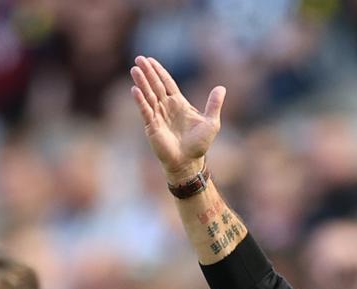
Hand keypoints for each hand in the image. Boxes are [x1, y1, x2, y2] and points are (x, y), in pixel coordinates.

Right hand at [130, 55, 223, 179]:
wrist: (189, 163)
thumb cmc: (199, 145)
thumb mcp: (211, 123)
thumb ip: (214, 105)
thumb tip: (221, 88)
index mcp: (179, 103)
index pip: (167, 83)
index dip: (159, 71)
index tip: (150, 60)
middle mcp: (166, 108)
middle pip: (155, 85)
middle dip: (147, 72)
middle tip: (139, 58)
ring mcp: (158, 116)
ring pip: (148, 95)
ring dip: (141, 82)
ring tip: (134, 69)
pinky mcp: (152, 127)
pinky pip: (145, 111)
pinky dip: (140, 100)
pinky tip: (135, 89)